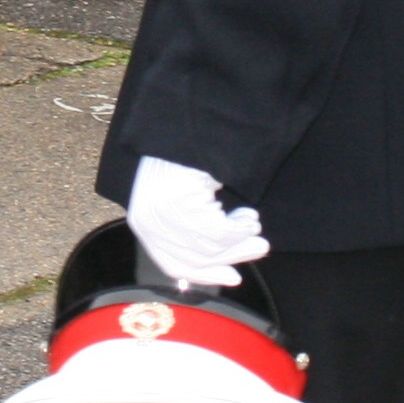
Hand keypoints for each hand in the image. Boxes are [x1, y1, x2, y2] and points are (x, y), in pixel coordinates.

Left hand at [127, 154, 267, 290]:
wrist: (180, 125)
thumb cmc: (181, 156)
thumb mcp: (179, 197)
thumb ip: (190, 225)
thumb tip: (222, 259)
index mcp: (143, 222)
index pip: (173, 264)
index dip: (206, 275)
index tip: (232, 277)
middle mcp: (149, 222)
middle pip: (195, 259)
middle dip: (232, 257)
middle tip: (260, 249)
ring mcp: (163, 214)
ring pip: (210, 247)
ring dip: (241, 241)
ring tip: (256, 227)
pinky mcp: (182, 205)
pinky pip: (220, 232)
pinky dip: (240, 228)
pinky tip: (250, 216)